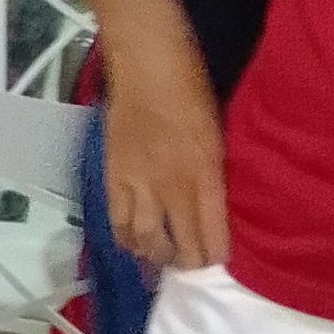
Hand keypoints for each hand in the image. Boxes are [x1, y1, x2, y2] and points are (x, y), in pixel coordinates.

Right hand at [105, 40, 228, 269]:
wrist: (145, 63)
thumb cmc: (192, 86)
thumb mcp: (218, 132)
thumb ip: (215, 173)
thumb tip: (215, 204)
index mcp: (204, 173)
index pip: (211, 233)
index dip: (215, 256)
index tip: (219, 266)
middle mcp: (170, 187)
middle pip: (178, 244)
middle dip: (187, 263)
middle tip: (193, 271)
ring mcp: (138, 184)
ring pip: (145, 240)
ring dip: (156, 256)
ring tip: (163, 260)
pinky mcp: (113, 177)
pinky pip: (118, 222)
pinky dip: (127, 239)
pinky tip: (133, 244)